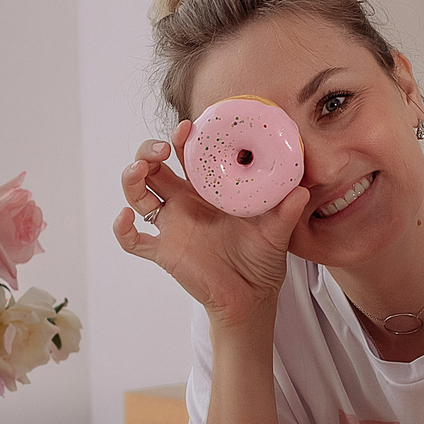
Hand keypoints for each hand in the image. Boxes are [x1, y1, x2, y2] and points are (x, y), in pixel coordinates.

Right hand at [111, 127, 312, 330]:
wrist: (252, 296)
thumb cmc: (262, 258)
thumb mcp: (277, 231)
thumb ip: (286, 211)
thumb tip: (301, 190)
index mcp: (208, 189)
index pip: (186, 154)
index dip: (181, 137)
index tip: (187, 127)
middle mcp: (184, 202)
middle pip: (153, 168)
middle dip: (148, 152)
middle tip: (161, 148)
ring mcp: (171, 226)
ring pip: (138, 195)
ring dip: (132, 179)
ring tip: (140, 170)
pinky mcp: (164, 251)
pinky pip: (133, 240)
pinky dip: (122, 229)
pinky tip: (125, 217)